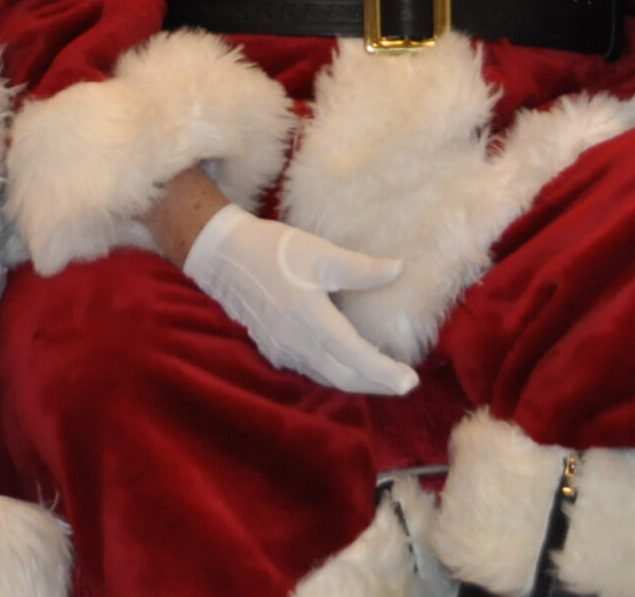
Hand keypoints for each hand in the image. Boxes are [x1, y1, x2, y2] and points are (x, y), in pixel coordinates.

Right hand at [181, 205, 418, 396]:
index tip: (411, 381)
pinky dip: (333, 373)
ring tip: (382, 376)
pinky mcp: (272, 349)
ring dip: (356, 381)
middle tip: (405, 384)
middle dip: (376, 384)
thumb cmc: (273, 250)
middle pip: (343, 377)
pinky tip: (346, 364)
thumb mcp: (319, 252)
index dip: (384, 372)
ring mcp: (281, 350)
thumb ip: (359, 267)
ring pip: (325, 377)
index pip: (354, 356)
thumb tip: (398, 269)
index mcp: (310, 318)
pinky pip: (309, 370)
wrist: (223, 256)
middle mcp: (295, 342)